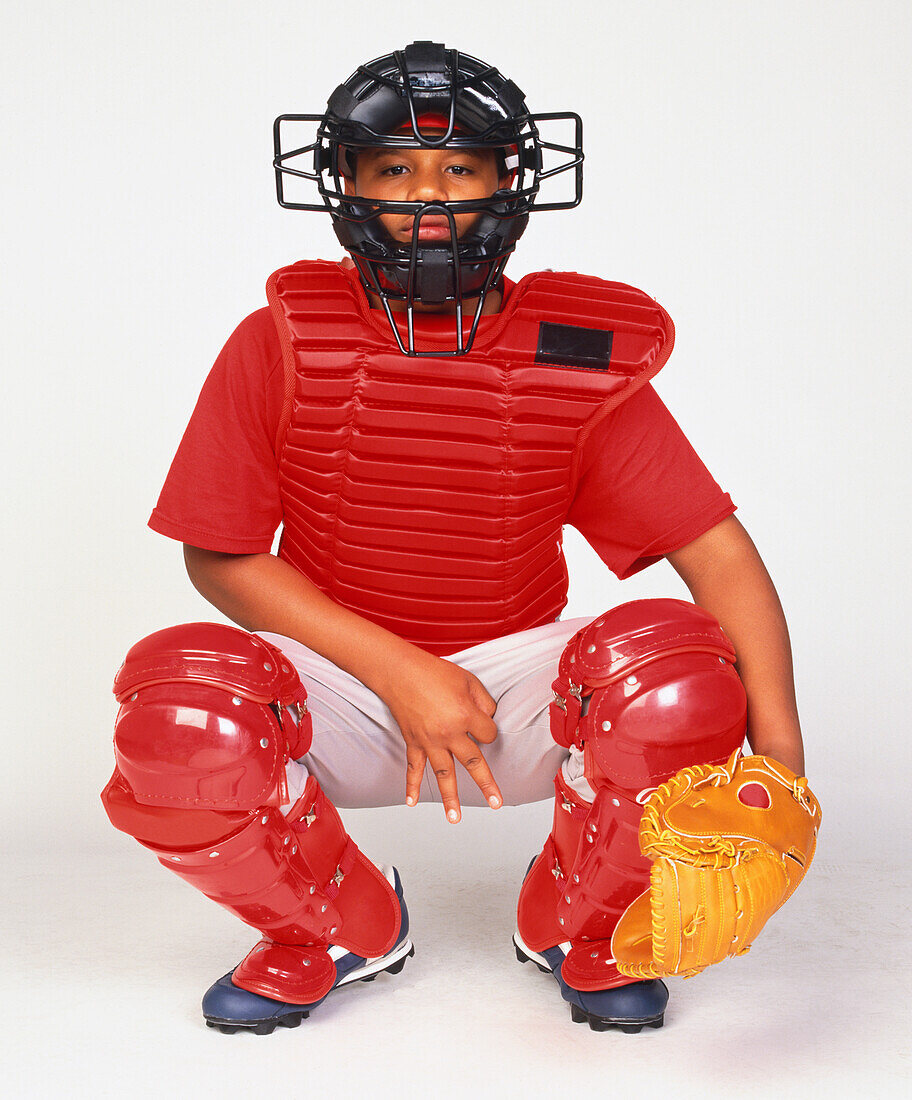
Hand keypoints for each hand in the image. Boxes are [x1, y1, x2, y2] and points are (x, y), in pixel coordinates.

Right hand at [381, 650, 501, 821]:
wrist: (400, 672)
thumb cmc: (435, 672)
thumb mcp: (469, 680)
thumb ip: (484, 702)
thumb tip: (488, 719)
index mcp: (466, 716)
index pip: (488, 734)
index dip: (488, 729)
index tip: (481, 722)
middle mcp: (449, 733)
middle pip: (474, 763)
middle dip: (487, 784)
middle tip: (497, 803)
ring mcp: (430, 741)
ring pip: (444, 775)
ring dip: (450, 798)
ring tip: (456, 819)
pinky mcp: (413, 742)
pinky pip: (413, 768)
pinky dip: (411, 785)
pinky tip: (411, 802)